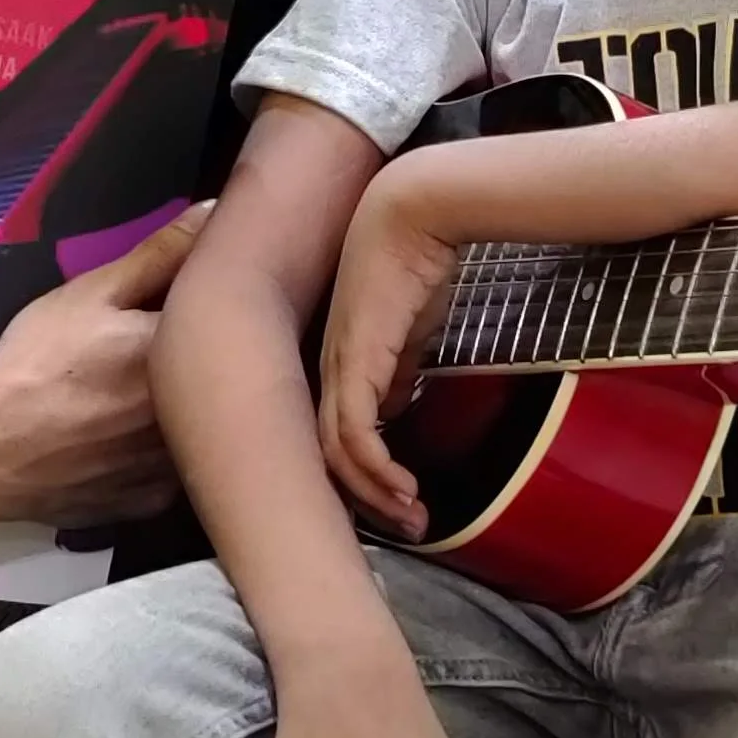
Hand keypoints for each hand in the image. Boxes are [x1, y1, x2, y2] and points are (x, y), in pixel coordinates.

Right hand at [0, 207, 206, 526]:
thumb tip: (219, 210)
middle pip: (210, 382)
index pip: (225, 323)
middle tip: (132, 361)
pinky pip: (163, 475)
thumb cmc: (37, 363)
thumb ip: (161, 253)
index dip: (198, 316)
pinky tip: (113, 445)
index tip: (165, 313)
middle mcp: (197, 416)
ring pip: (190, 433)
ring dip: (175, 416)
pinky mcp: (149, 505)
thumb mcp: (93, 293)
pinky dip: (147, 459)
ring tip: (122, 402)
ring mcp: (175, 468)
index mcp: (192, 357)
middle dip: (188, 367)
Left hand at [316, 162, 464, 538]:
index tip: (392, 498)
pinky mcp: (355, 363)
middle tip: (401, 525)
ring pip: (334, 454)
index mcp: (338, 358)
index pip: (332, 430)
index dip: (358, 472)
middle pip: (324, 453)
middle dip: (362, 499)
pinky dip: (376, 471)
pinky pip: (354, 434)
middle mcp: (327, 368)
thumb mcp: (408, 324)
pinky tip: (404, 491)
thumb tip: (399, 397)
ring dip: (373, 494)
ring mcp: (336, 367)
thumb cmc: (413, 258)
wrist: (412, 212)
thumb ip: (398, 362)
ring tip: (411, 520)